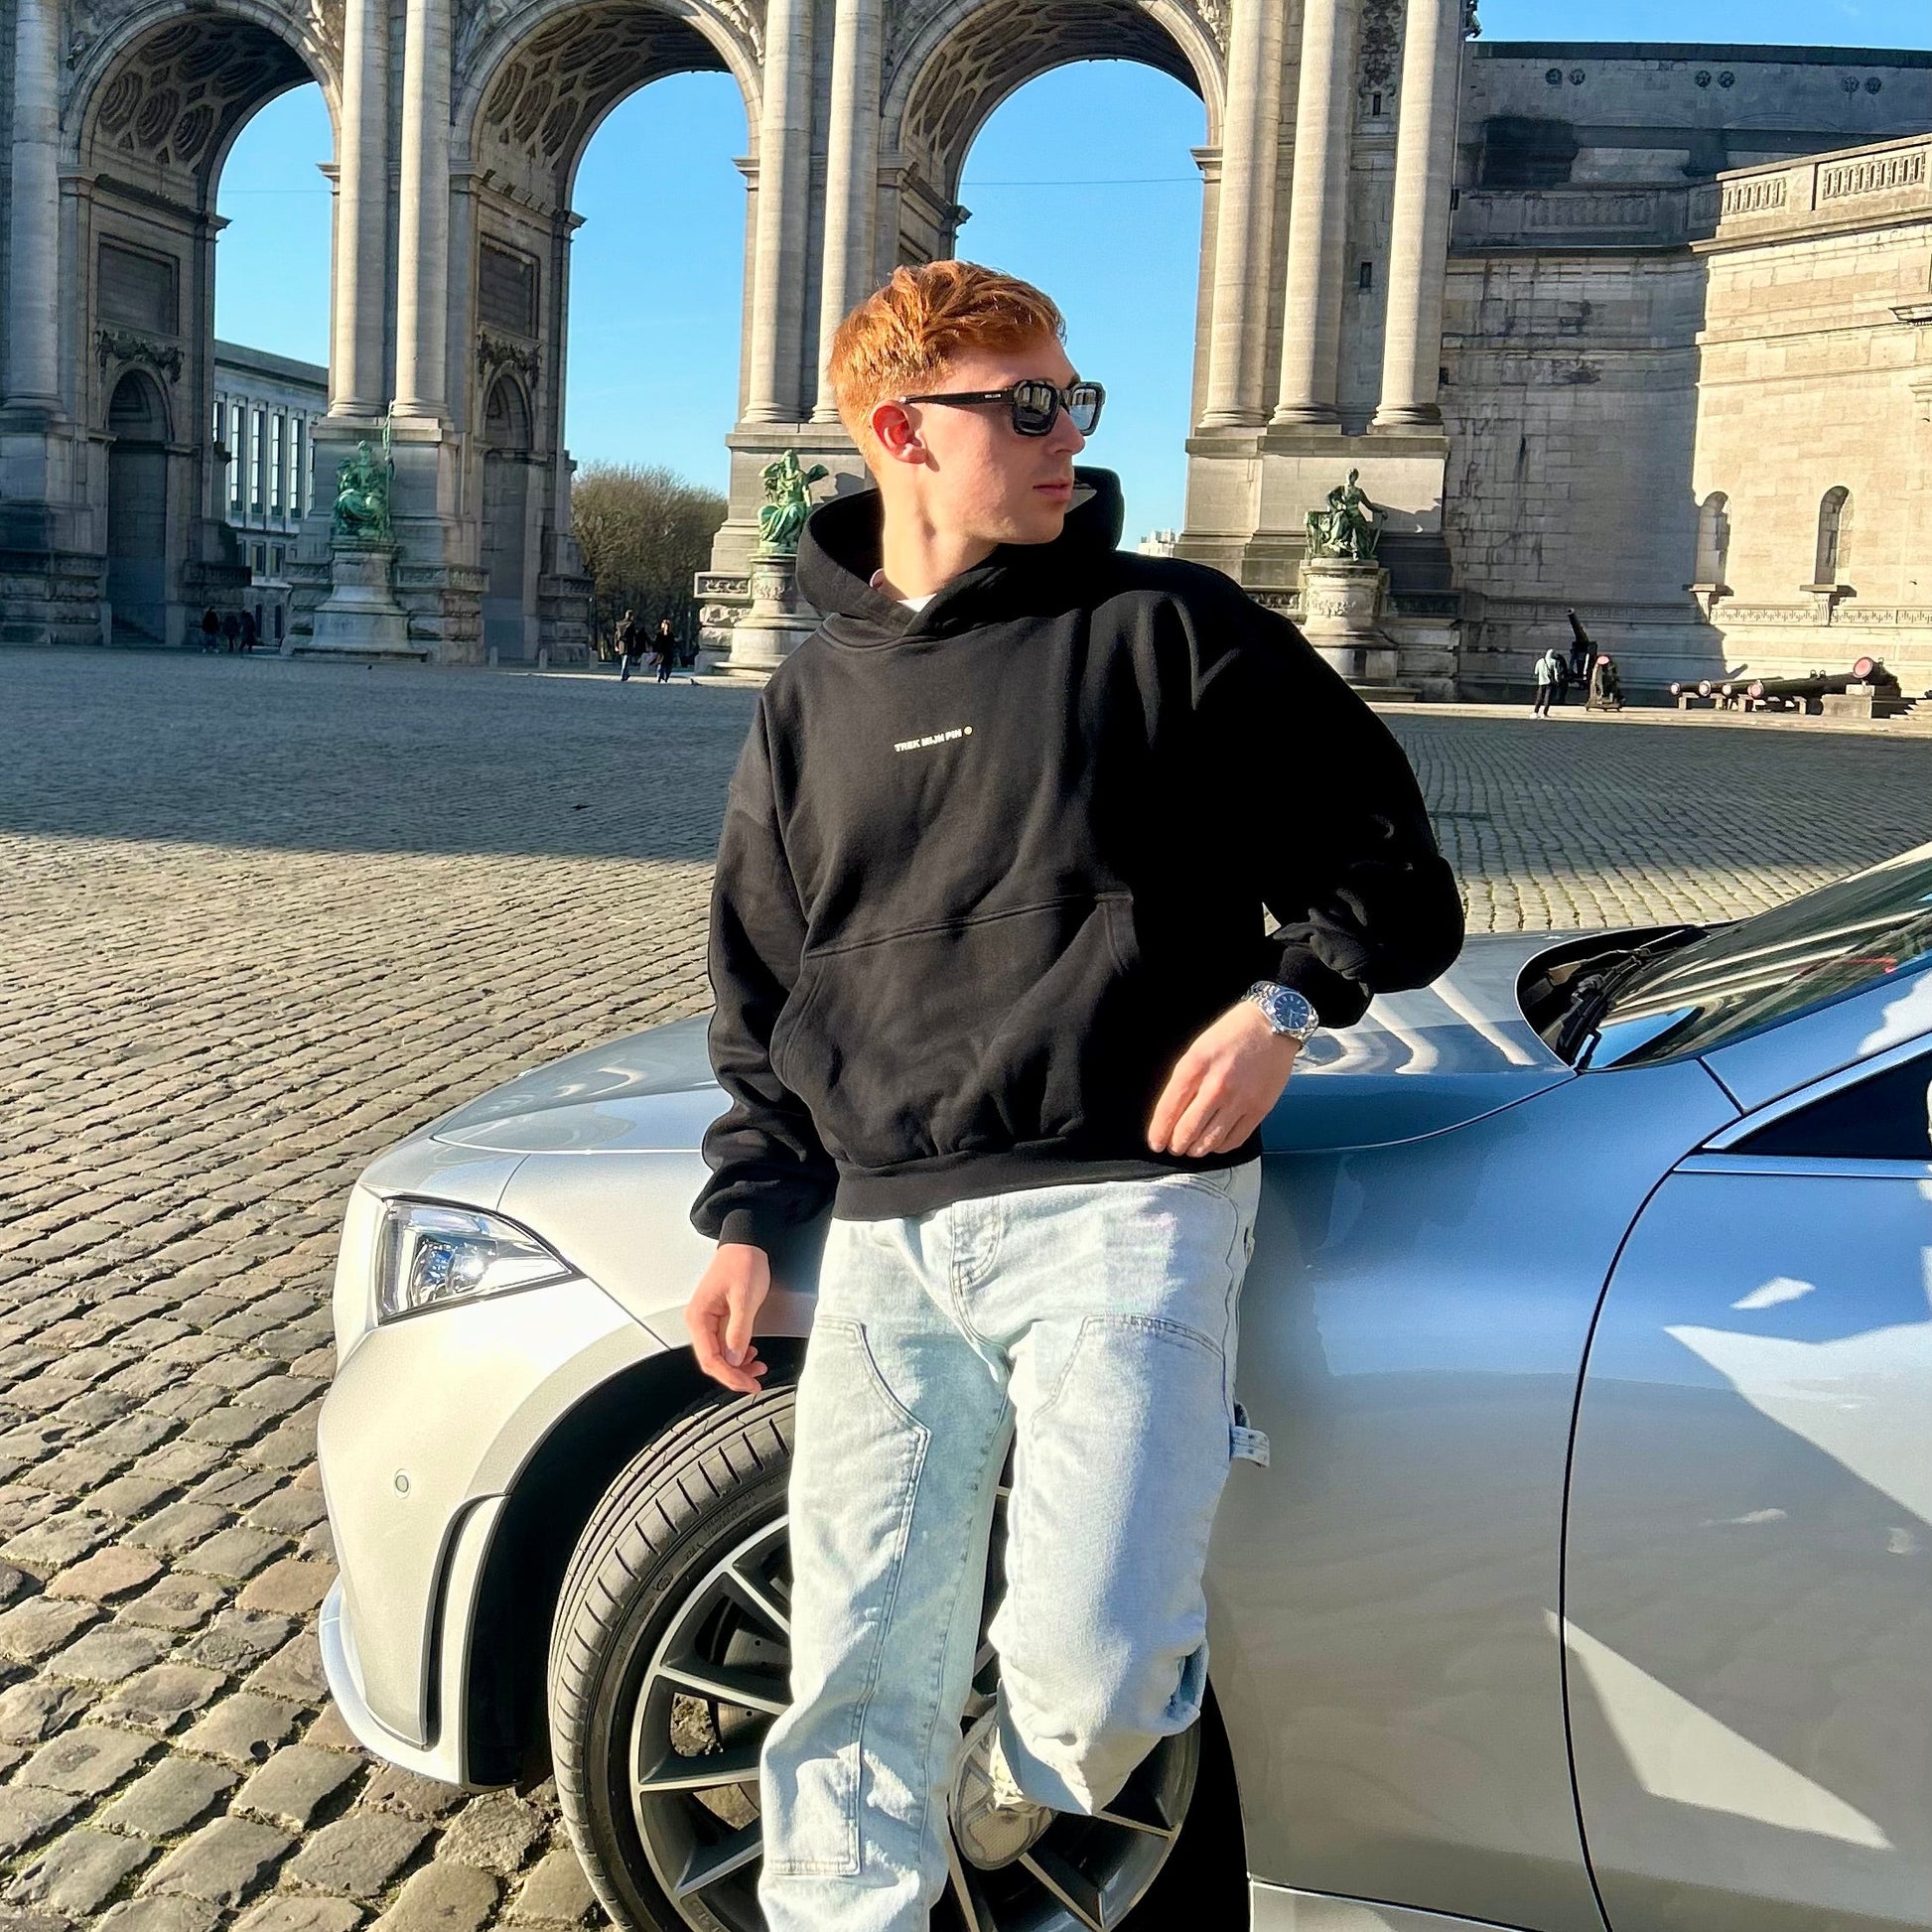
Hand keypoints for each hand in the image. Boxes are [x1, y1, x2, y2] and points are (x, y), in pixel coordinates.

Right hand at [688, 1242, 772, 1394]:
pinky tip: (750, 1354)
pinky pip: (725, 1344)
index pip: (710, 1358)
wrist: (746, 1243)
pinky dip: (738, 1353)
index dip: (729, 1376)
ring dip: (737, 1366)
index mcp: (699, 1316)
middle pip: (712, 1360)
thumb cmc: (742, 1262)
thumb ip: (739, 1330)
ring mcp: (709, 1320)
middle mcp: (700, 1321)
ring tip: (757, 1368)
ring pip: (719, 1355)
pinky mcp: (719, 1318)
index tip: (748, 1384)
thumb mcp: (745, 1297)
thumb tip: (735, 1359)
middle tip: (755, 1382)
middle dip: (734, 1374)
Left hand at [1147, 1001, 1302, 1156]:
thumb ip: (1184, 1080)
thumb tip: (1171, 1112)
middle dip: (1176, 1144)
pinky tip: (1216, 1143)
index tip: (1156, 1143)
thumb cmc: (1233, 1034)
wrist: (1270, 1026)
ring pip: (1210, 1140)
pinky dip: (1221, 1147)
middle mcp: (1216, 1086)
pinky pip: (1235, 1139)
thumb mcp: (1197, 1050)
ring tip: (1193, 1148)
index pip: (1169, 1110)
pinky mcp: (1259, 1109)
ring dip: (1197, 1149)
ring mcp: (1239, 1099)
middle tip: (1175, 1146)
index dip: (1159, 1132)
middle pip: (1187, 1131)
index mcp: (1195, 1067)